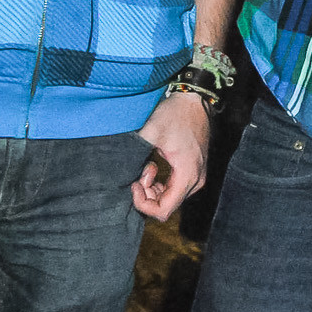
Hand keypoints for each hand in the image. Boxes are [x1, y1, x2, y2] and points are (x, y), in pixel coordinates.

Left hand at [133, 92, 209, 220]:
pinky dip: (160, 184)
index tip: (133, 183)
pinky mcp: (193, 171)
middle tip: (139, 172)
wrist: (195, 100)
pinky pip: (174, 190)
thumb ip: (134, 152)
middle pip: (166, 207)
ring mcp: (196, 177)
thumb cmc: (176, 114)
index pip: (162, 211)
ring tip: (146, 166)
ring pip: (169, 199)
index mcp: (187, 175)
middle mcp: (196, 181)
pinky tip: (154, 166)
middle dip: (147, 194)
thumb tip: (115, 168)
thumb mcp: (152, 131)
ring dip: (152, 189)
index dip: (142, 203)